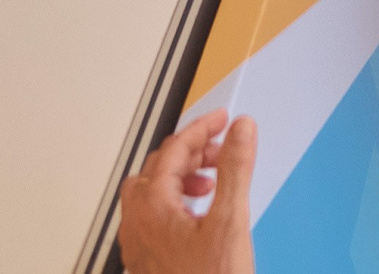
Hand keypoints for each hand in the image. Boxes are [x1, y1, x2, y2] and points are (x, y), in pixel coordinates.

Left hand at [118, 109, 256, 273]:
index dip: (201, 129)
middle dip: (191, 154)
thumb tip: (241, 130)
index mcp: (152, 207)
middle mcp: (137, 224)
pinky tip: (198, 216)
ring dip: (182, 179)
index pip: (173, 150)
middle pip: (157, 169)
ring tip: (213, 184)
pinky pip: (153, 218)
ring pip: (151, 193)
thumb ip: (234, 170)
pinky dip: (176, 203)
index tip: (223, 120)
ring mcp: (139, 245)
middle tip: (221, 150)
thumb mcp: (229, 222)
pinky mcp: (147, 262)